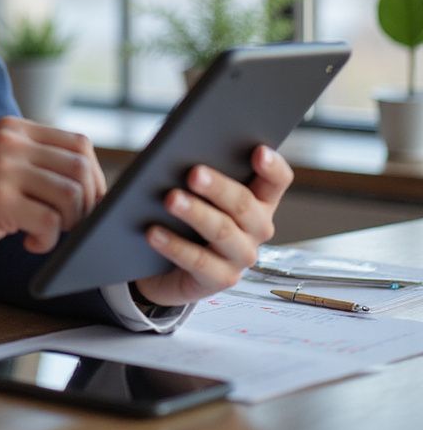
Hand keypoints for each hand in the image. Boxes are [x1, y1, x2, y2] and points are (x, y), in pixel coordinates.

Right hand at [0, 116, 105, 260]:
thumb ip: (29, 159)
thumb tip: (81, 183)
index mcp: (13, 129)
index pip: (79, 144)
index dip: (94, 178)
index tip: (89, 204)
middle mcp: (10, 142)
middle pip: (81, 168)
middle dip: (89, 203)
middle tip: (72, 225)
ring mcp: (2, 168)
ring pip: (71, 194)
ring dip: (70, 223)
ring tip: (47, 233)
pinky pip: (49, 222)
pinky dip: (48, 241)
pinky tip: (29, 244)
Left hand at [134, 145, 293, 306]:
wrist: (161, 262)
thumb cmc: (178, 210)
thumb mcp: (186, 185)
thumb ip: (189, 166)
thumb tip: (172, 148)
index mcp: (257, 199)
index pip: (276, 180)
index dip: (271, 166)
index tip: (258, 150)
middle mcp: (256, 229)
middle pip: (244, 204)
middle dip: (219, 187)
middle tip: (194, 173)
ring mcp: (240, 257)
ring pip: (222, 232)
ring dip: (196, 213)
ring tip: (170, 199)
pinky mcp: (219, 280)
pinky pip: (198, 262)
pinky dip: (174, 245)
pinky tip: (153, 232)